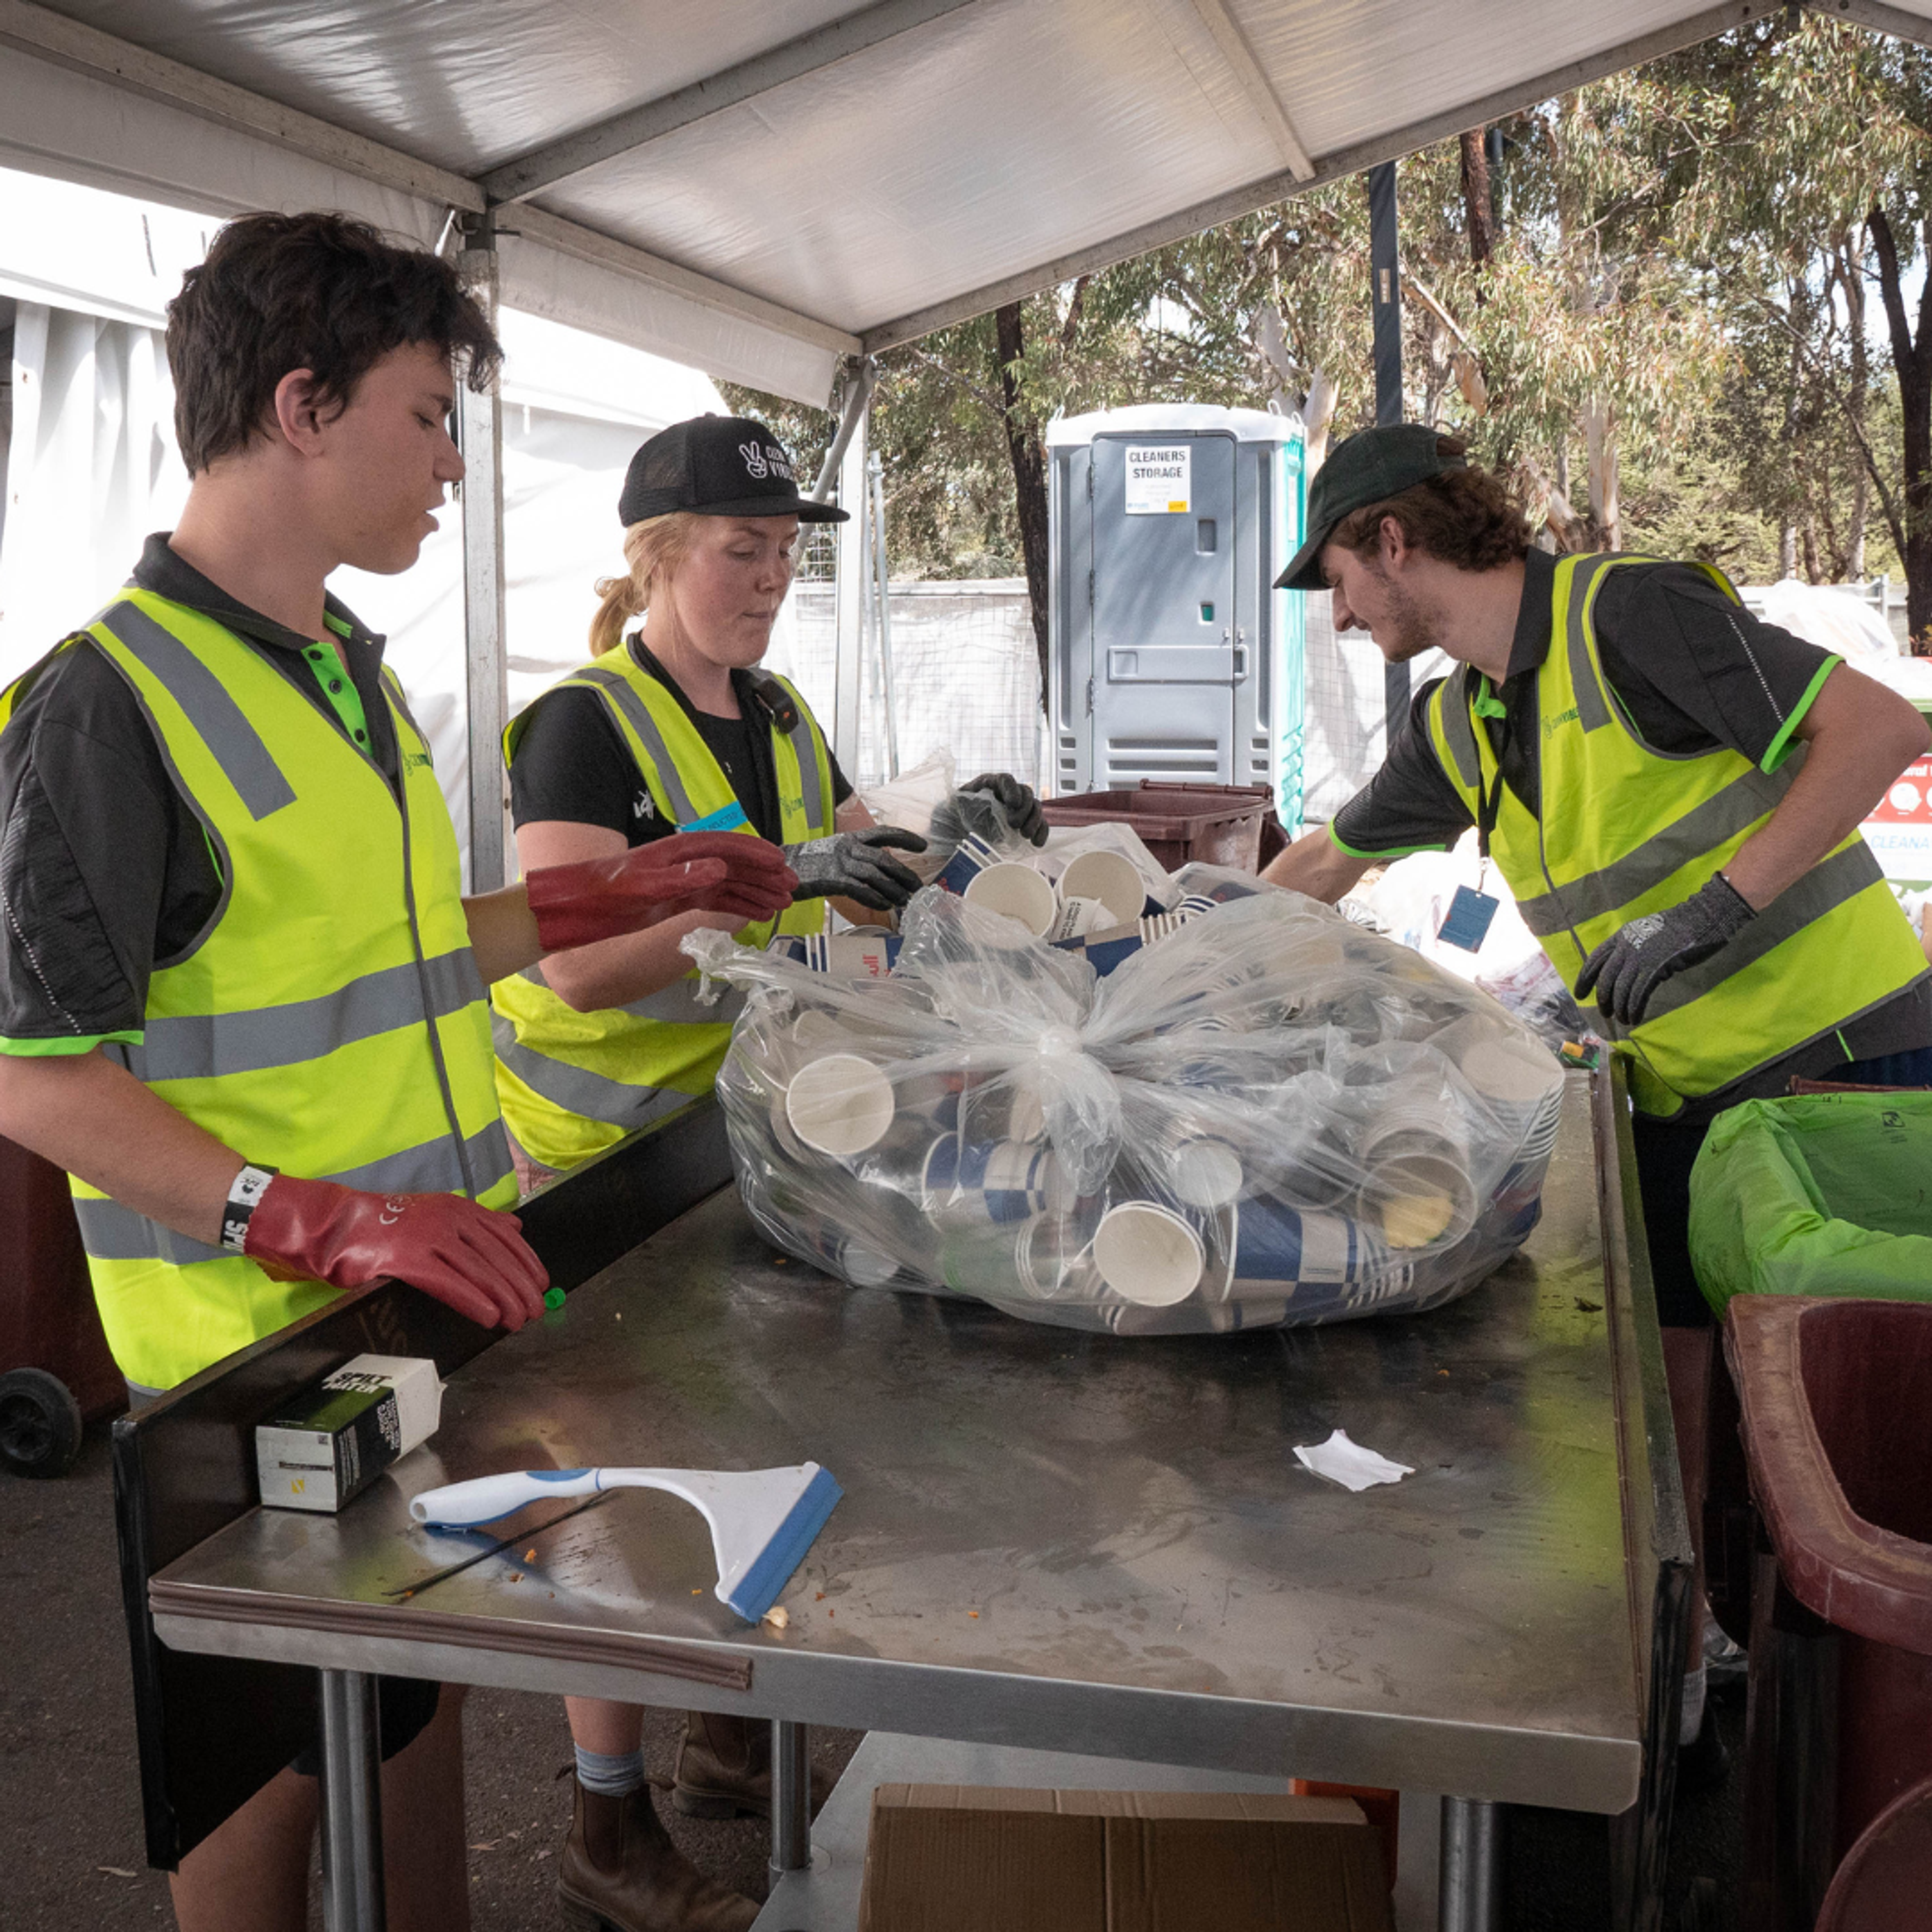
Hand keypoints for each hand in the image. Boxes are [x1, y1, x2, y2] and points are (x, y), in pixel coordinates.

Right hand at [245, 1175, 548, 1330]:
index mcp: (458, 1208)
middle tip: (536, 1311)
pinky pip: (448, 1282)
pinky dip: (473, 1300)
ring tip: (519, 1320)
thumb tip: (514, 1228)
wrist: (335, 1224)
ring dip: (504, 1297)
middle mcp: (448, 1219)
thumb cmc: (386, 1225)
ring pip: (478, 1270)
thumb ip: (476, 1222)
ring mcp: (427, 1237)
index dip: (527, 1262)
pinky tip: (489, 1317)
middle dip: (521, 1286)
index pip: (505, 1237)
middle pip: (496, 1256)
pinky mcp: (406, 1258)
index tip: (542, 1283)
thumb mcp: (436, 1214)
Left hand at [525, 830, 796, 950]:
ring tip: (781, 903)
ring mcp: (680, 882)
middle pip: (733, 865)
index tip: (781, 863)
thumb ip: (682, 879)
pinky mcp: (674, 900)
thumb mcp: (641, 888)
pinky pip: (714, 900)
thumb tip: (721, 869)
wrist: (572, 916)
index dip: (755, 853)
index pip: (726, 847)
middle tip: (791, 886)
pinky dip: (737, 905)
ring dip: (755, 892)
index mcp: (678, 852)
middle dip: (763, 874)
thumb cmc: (601, 898)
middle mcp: (683, 864)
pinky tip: (755, 914)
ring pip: (727, 884)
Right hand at [785, 826, 928, 910]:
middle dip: (904, 873)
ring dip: (893, 890)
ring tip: (905, 901)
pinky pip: (859, 889)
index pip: (883, 832)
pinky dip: (874, 898)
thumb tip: (881, 871)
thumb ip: (857, 856)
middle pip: (884, 858)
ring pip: (875, 875)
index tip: (923, 846)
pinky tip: (885, 906)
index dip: (904, 837)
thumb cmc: (809, 863)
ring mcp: (839, 862)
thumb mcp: (835, 851)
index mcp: (850, 837)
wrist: (778, 867)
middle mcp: (847, 847)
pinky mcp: (831, 879)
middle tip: (917, 887)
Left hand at [930, 773, 1047, 847]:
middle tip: (1014, 825)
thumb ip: (947, 805)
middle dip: (1023, 808)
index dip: (1011, 789)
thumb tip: (951, 803)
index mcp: (986, 785)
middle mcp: (1004, 793)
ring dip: (1034, 820)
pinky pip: (1039, 823)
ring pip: (1035, 806)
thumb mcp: (943, 812)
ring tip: (1025, 836)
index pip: (1005, 779)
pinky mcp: (1023, 824)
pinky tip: (1037, 844)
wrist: (955, 838)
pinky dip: (1041, 831)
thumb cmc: (948, 822)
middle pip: (1024, 792)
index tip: (1012, 803)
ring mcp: (1016, 809)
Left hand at [1574, 872, 1755, 1025]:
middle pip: (1605, 979)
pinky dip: (1634, 1008)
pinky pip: (1638, 994)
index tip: (1579, 995)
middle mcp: (1625, 946)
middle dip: (1603, 999)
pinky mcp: (1655, 967)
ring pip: (1620, 989)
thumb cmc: (1678, 928)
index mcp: (1621, 936)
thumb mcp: (1646, 936)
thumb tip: (1626, 977)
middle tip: (1606, 1013)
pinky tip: (1635, 1017)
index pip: (1594, 960)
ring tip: (1624, 1020)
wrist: (1702, 918)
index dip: (1584, 979)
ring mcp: (1640, 957)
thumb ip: (1633, 953)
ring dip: (1620, 1008)